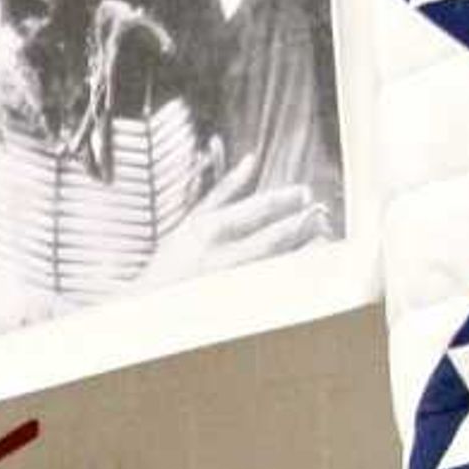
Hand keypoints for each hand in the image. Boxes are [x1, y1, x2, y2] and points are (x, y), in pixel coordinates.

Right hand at [133, 164, 329, 291]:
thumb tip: (251, 161)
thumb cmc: (172, 262)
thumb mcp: (193, 220)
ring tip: (318, 237)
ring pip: (280, 264)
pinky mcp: (240, 305)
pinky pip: (276, 287)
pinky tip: (306, 264)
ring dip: (304, 249)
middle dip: (301, 222)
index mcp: (209, 230)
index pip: (256, 209)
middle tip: (318, 212)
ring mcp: (231, 284)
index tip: (303, 193)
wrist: (150, 307)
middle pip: (273, 237)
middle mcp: (221, 257)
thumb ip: (225, 189)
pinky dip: (296, 274)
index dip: (286, 199)